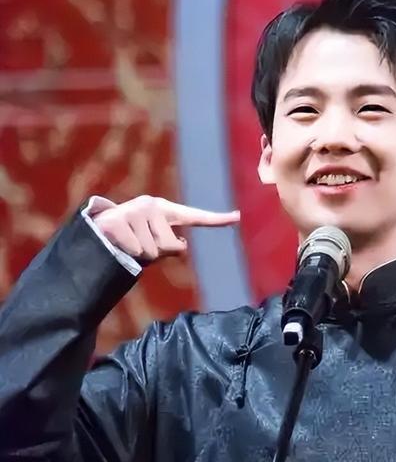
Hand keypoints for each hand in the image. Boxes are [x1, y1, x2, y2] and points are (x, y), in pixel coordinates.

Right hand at [91, 195, 239, 261]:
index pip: (195, 217)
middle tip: (138, 246)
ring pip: (152, 251)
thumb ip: (170, 247)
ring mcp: (134, 210)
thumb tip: (181, 244)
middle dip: (156, 255)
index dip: (216, 219)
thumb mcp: (153, 245)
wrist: (92, 235)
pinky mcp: (118, 220)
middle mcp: (152, 205)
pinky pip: (136, 251)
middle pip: (171, 246)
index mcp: (164, 211)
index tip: (237, 217)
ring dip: (140, 256)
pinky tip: (117, 244)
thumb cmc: (129, 242)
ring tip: (126, 244)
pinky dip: (127, 254)